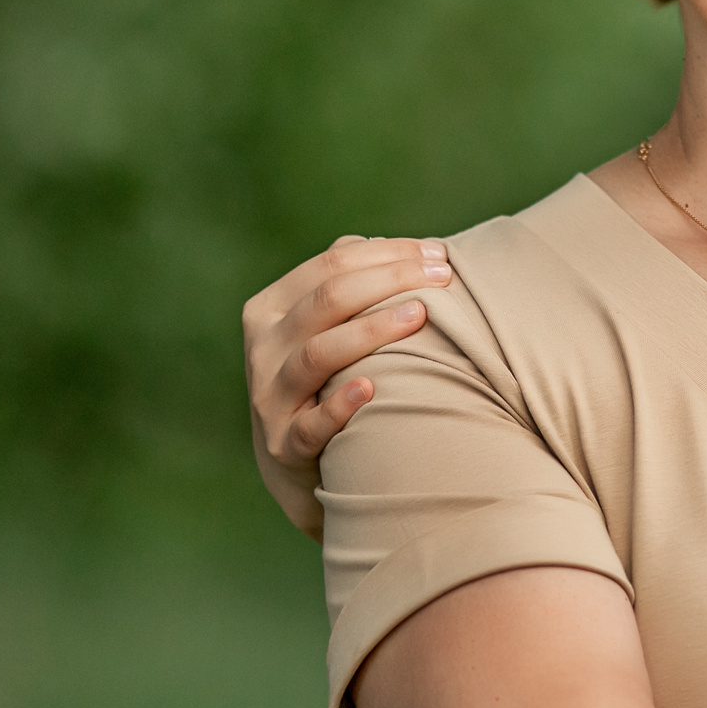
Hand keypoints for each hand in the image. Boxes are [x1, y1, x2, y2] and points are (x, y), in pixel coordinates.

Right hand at [242, 234, 452, 536]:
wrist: (294, 465)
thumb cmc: (323, 380)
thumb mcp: (320, 329)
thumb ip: (342, 284)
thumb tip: (377, 242)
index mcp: (271, 308)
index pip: (330, 264)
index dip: (387, 254)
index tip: (439, 254)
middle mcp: (263, 347)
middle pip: (326, 300)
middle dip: (389, 280)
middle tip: (443, 277)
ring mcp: (270, 397)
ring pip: (317, 353)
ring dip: (371, 331)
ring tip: (419, 315)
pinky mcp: (284, 444)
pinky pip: (311, 424)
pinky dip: (339, 405)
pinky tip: (370, 387)